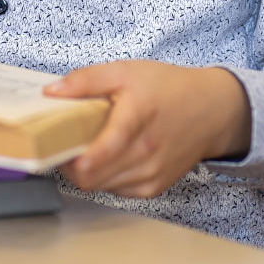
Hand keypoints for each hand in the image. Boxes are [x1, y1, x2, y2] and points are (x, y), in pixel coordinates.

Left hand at [45, 61, 250, 197]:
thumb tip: (51, 92)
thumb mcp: (125, 71)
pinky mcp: (155, 187)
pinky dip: (106, 178)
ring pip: (101, 187)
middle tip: (64, 144)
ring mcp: (151, 174)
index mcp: (135, 121)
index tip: (52, 148)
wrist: (212, 110)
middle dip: (70, 164)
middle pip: (90, 178)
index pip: (96, 156)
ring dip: (87, 172)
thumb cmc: (168, 88)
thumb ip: (86, 80)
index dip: (68, 159)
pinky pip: (117, 191)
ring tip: (86, 147)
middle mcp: (145, 154)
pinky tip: (108, 158)